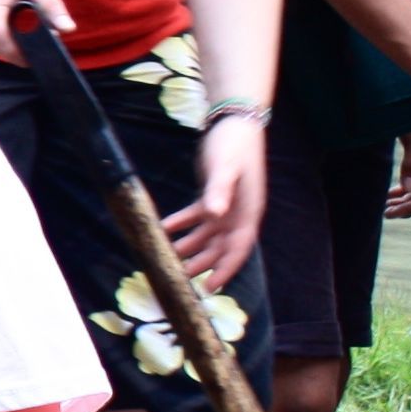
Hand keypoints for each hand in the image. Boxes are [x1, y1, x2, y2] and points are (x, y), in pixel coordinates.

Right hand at [0, 0, 72, 61]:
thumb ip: (49, 5)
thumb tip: (68, 29)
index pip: (10, 50)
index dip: (30, 55)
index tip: (49, 53)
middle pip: (6, 52)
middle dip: (26, 48)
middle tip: (46, 34)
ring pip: (0, 49)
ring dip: (17, 43)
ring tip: (32, 26)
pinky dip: (8, 37)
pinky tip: (18, 24)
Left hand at [165, 110, 267, 282]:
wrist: (231, 124)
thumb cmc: (232, 146)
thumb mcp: (225, 169)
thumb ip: (219, 192)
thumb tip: (214, 216)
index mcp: (247, 212)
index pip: (238, 249)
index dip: (226, 269)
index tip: (212, 287)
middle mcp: (238, 214)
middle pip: (220, 248)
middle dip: (203, 265)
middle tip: (181, 280)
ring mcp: (225, 206)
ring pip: (207, 236)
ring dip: (190, 248)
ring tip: (169, 260)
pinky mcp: (211, 196)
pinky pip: (196, 217)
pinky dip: (181, 224)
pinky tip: (163, 229)